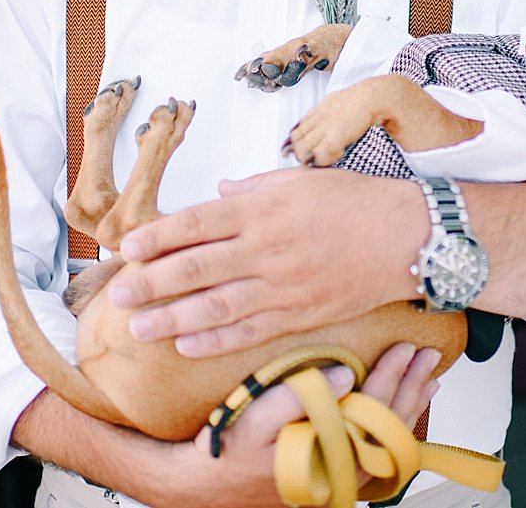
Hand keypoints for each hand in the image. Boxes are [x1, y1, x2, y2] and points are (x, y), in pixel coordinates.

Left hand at [110, 167, 427, 356]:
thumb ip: (252, 188)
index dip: (158, 238)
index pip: (197, 223)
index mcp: (264, 208)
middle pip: (198, 268)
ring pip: (217, 306)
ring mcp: (284, 285)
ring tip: (139, 328)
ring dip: (173, 318)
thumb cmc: (355, 202)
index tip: (127, 249)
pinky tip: (186, 344)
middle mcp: (268, 247)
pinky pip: (250, 330)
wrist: (406, 236)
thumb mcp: (300, 180)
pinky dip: (216, 339)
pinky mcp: (301, 314)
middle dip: (153, 283)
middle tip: (118, 297)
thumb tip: (216, 193)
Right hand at [174, 345, 440, 507]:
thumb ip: (298, 396)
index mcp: (327, 453)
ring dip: (410, 405)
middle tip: (428, 354)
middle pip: (390, 424)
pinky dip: (396, 425)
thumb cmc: (230, 452)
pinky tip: (405, 408)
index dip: (391, 375)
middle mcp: (342, 471)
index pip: (373, 409)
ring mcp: (343, 476)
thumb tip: (345, 375)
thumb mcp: (254, 418)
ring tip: (429, 378)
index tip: (404, 348)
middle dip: (411, 385)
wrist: (210, 488)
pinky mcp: (337, 475)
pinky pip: (378, 449)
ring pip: (390, 440)